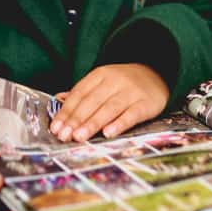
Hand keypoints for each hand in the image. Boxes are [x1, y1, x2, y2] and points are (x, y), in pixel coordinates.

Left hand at [49, 64, 168, 142]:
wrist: (156, 74)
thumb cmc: (123, 83)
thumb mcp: (102, 82)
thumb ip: (82, 92)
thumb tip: (59, 100)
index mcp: (101, 74)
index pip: (80, 93)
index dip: (66, 111)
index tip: (55, 127)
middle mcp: (115, 81)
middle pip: (92, 101)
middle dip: (76, 120)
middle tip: (64, 135)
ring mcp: (131, 92)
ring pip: (109, 108)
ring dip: (92, 123)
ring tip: (79, 137)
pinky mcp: (146, 103)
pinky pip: (131, 115)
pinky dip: (119, 124)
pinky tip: (108, 134)